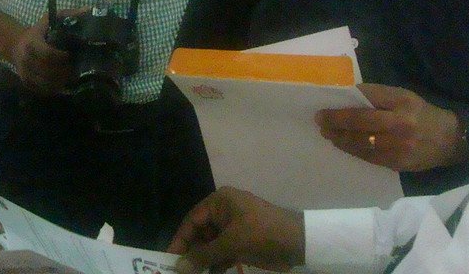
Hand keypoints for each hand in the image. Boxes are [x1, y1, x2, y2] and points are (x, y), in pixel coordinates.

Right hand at [7, 12, 72, 94]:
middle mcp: (26, 59)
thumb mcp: (51, 19)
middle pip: (48, 71)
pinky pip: (41, 90)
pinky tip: (62, 84)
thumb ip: (70, 14)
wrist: (15, 44)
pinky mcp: (25, 82)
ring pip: (45, 83)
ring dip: (60, 82)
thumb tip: (90, 10)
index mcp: (31, 43)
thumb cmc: (38, 31)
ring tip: (71, 78)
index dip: (62, 58)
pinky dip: (53, 89)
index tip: (71, 56)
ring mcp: (24, 72)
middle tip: (76, 70)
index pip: (47, 54)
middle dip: (64, 72)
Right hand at [167, 187, 303, 273]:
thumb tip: (179, 267)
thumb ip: (203, 255)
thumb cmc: (263, 234)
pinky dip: (216, 265)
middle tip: (181, 272)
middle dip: (191, 253)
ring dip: (203, 262)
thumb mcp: (231, 243)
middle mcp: (224, 212)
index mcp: (220, 202)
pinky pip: (222, 254)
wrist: (299, 243)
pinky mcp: (242, 243)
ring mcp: (233, 228)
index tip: (169, 259)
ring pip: (210, 246)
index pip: (192, 221)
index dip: (180, 240)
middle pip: (200, 234)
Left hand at [315, 83, 468, 171]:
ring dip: (339, 138)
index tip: (327, 104)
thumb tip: (348, 96)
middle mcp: (401, 124)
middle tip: (320, 120)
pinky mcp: (397, 163)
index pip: (368, 98)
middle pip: (361, 121)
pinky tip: (342, 144)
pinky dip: (352, 150)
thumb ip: (379, 97)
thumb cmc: (422, 114)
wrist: (450, 141)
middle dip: (336, 121)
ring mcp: (399, 146)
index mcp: (403, 102)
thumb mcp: (405, 97)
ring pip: (361, 142)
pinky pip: (368, 157)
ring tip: (326, 132)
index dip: (345, 102)